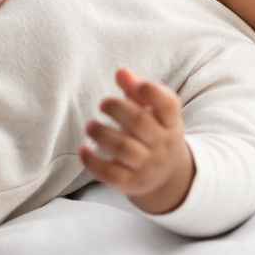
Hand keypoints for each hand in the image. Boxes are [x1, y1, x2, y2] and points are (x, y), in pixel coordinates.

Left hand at [79, 68, 194, 214]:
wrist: (166, 175)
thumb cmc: (153, 133)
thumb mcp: (152, 111)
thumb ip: (137, 90)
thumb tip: (121, 72)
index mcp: (170, 122)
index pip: (168, 104)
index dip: (151, 91)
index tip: (134, 84)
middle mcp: (163, 144)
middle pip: (140, 122)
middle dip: (117, 108)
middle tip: (103, 104)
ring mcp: (148, 165)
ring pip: (123, 148)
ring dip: (101, 133)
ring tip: (91, 126)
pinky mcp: (132, 183)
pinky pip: (110, 174)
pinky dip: (92, 162)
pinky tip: (83, 149)